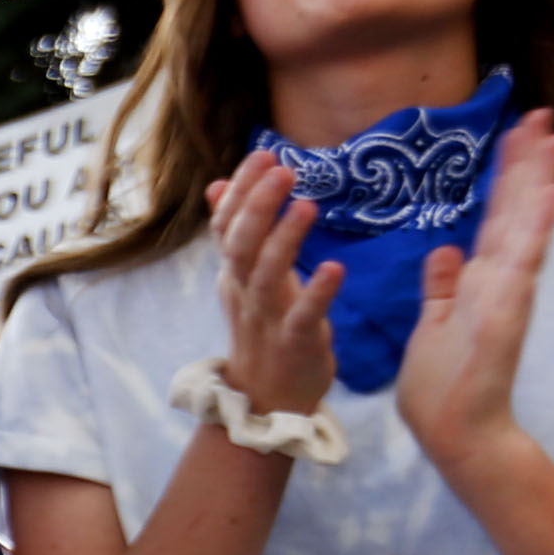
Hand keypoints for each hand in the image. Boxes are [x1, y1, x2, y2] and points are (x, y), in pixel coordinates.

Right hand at [201, 149, 343, 420]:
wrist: (265, 400)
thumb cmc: (263, 332)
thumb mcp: (243, 280)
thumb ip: (236, 234)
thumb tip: (218, 186)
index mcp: (234, 276)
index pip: (226, 226)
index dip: (241, 190)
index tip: (264, 154)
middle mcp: (244, 293)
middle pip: (240, 245)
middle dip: (257, 205)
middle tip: (281, 169)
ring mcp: (267, 319)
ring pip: (266, 276)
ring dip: (284, 240)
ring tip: (307, 205)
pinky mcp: (295, 343)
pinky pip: (303, 317)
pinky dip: (317, 292)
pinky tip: (335, 267)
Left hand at [398, 108, 553, 479]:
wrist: (453, 433)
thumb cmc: (441, 387)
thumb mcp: (432, 325)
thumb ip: (442, 288)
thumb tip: (445, 250)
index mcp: (480, 280)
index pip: (497, 215)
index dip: (507, 174)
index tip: (518, 131)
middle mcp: (501, 280)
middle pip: (517, 210)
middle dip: (528, 163)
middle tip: (543, 115)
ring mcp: (509, 294)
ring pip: (526, 227)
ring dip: (539, 182)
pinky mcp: (508, 314)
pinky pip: (524, 265)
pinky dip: (536, 229)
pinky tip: (548, 195)